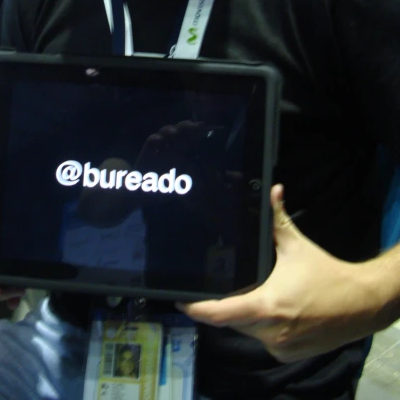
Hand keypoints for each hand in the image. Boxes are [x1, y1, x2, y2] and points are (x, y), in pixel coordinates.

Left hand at [178, 185, 376, 362]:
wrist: (362, 303)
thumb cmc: (325, 273)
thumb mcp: (296, 245)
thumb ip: (277, 218)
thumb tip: (272, 190)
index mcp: (266, 305)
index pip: (220, 314)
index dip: (197, 308)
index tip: (181, 300)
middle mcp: (269, 331)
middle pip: (232, 321)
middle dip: (224, 305)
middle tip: (219, 286)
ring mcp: (279, 346)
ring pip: (247, 330)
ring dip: (245, 315)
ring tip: (253, 293)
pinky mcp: (288, 354)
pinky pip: (264, 339)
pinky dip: (263, 326)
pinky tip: (273, 309)